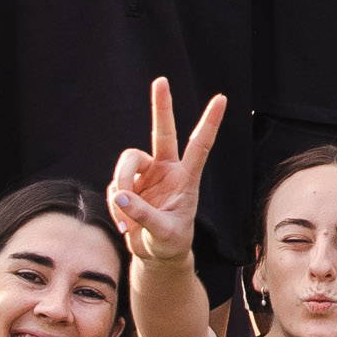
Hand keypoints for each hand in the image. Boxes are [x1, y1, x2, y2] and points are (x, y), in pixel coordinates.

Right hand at [108, 78, 226, 264]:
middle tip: (161, 81)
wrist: (156, 255)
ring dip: (121, 188)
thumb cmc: (171, 243)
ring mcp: (145, 176)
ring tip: (126, 221)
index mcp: (186, 178)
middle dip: (161, 106)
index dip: (209, 122)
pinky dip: (116, 208)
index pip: (200, 145)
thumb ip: (144, 216)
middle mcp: (166, 170)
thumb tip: (121, 197)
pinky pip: (115, 188)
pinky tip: (124, 226)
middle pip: (161, 132)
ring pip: (126, 164)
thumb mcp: (164, 234)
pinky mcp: (127, 186)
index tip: (221, 98)